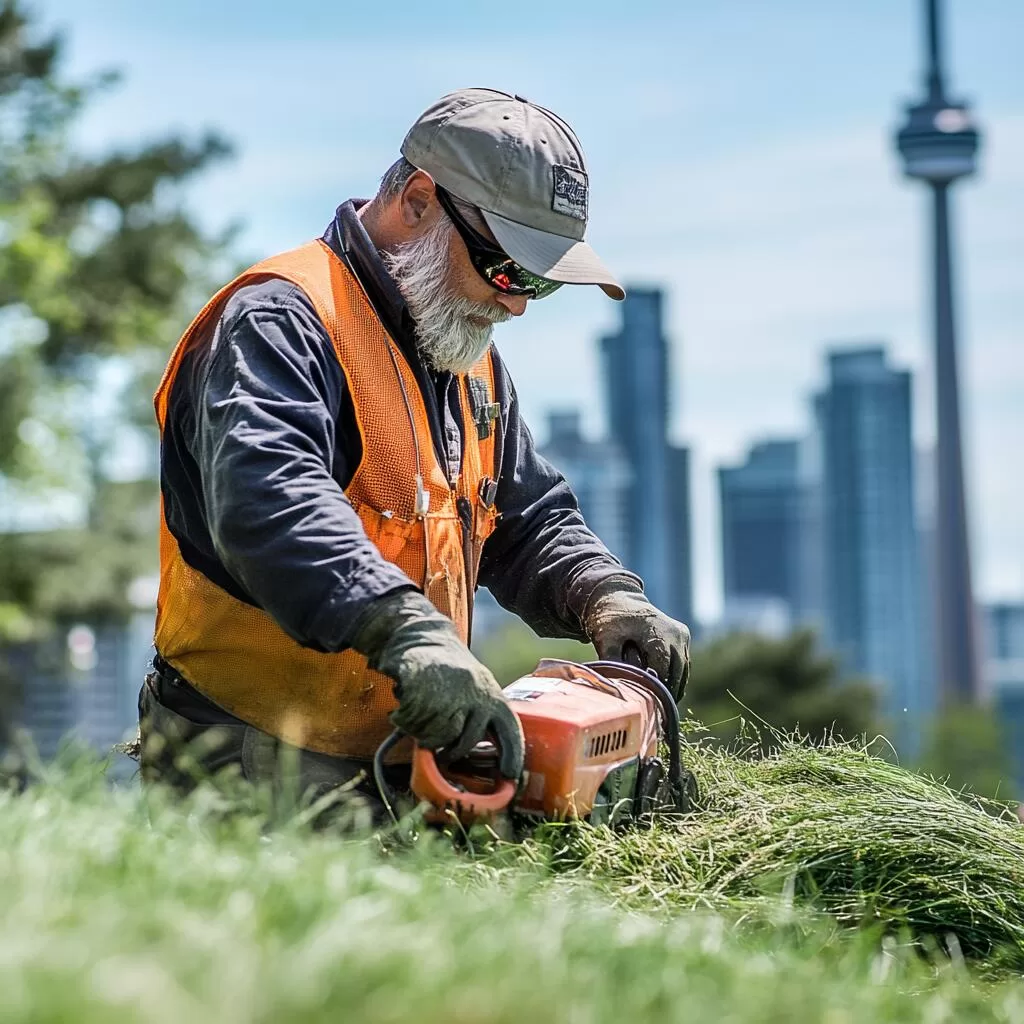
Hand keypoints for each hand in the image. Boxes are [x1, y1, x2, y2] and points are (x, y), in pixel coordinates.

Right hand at [351, 591, 523, 778]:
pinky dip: (406, 719)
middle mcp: (475, 692)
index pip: (509, 729)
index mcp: (491, 693)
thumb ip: (480, 716)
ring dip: (424, 732)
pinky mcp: (423, 688)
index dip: (512, 754)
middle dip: (451, 752)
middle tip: (442, 751)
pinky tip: (408, 704)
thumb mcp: (474, 688)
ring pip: (436, 737)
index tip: (510, 774)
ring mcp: (450, 690)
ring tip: (423, 713)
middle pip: (464, 743)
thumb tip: (487, 759)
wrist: (420, 635)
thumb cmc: (448, 670)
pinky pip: (414, 723)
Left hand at [584, 584, 689, 700]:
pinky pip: (683, 662)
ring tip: (664, 705)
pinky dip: (677, 676)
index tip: (651, 707)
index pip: (663, 669)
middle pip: (677, 672)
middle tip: (659, 712)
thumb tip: (615, 685)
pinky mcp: (682, 636)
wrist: (618, 598)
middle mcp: (675, 633)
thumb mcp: (606, 639)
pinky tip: (667, 692)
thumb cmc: (610, 620)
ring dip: (675, 686)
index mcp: (659, 633)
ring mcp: (681, 634)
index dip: (658, 689)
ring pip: (683, 669)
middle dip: (669, 692)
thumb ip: (611, 661)